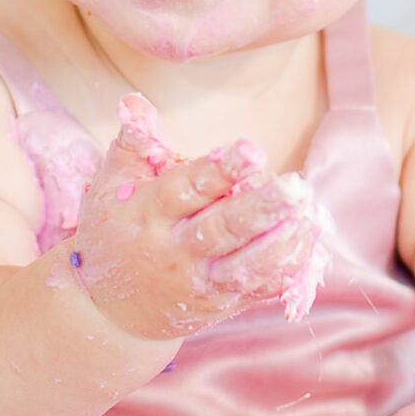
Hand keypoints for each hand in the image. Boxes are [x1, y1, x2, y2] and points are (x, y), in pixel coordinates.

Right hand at [69, 95, 318, 342]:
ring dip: (281, 242)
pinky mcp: (221, 303)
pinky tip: (308, 237)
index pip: (185, 190)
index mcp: (147, 216)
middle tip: (295, 187)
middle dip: (260, 209)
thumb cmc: (112, 236)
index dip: (219, 171)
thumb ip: (131, 146)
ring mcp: (200, 282)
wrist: (105, 313)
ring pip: (245, 266)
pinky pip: (259, 288)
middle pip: (222, 230)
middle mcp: (174, 252)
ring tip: (309, 212)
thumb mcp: (108, 189)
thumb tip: (134, 102)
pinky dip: (286, 267)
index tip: (251, 149)